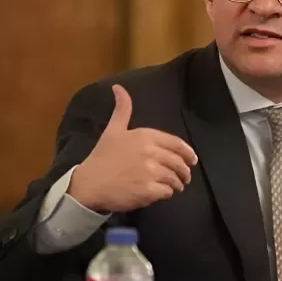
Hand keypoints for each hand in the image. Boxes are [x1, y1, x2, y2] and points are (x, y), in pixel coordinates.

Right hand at [68, 84, 197, 211]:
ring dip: (177, 183)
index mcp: (145, 136)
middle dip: (185, 171)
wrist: (89, 184)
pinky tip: (162, 193)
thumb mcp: (113, 130)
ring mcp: (151, 172)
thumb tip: (119, 87)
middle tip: (185, 177)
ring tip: (175, 186)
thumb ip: (122, 110)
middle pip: (178, 162)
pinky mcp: (149, 191)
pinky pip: (167, 192)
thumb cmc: (102, 157)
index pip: (177, 144)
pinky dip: (167, 193)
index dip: (188, 153)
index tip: (192, 160)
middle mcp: (151, 153)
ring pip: (174, 178)